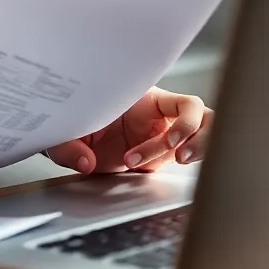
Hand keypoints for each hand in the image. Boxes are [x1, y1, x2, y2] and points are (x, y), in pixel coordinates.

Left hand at [45, 88, 211, 174]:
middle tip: (178, 155)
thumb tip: (85, 162)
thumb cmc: (74, 122)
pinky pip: (188, 153)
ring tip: (181, 161)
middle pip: (201, 116)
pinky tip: (173, 169)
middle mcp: (159, 113)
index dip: (184, 122)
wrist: (72, 138)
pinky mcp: (162, 153)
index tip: (168, 142)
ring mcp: (164, 132)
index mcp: (144, 98)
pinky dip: (189, 161)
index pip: (182, 102)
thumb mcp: (65, 132)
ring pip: (204, 132)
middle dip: (198, 136)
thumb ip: (70, 147)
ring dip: (201, 147)